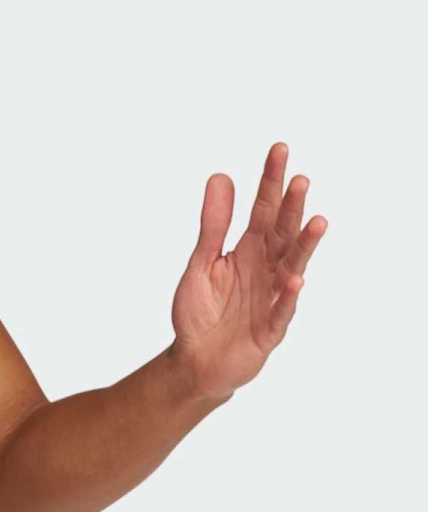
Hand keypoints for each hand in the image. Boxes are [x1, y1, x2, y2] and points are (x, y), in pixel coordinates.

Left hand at [171, 143, 326, 403]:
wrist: (194, 362)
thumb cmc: (199, 312)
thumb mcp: (201, 264)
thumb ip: (213, 225)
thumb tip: (220, 177)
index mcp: (249, 250)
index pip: (264, 209)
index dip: (271, 181)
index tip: (279, 149)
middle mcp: (265, 269)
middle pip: (282, 233)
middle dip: (291, 208)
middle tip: (300, 180)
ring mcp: (270, 298)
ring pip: (292, 267)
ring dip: (304, 247)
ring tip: (316, 222)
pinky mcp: (268, 330)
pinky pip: (280, 312)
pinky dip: (287, 297)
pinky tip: (294, 280)